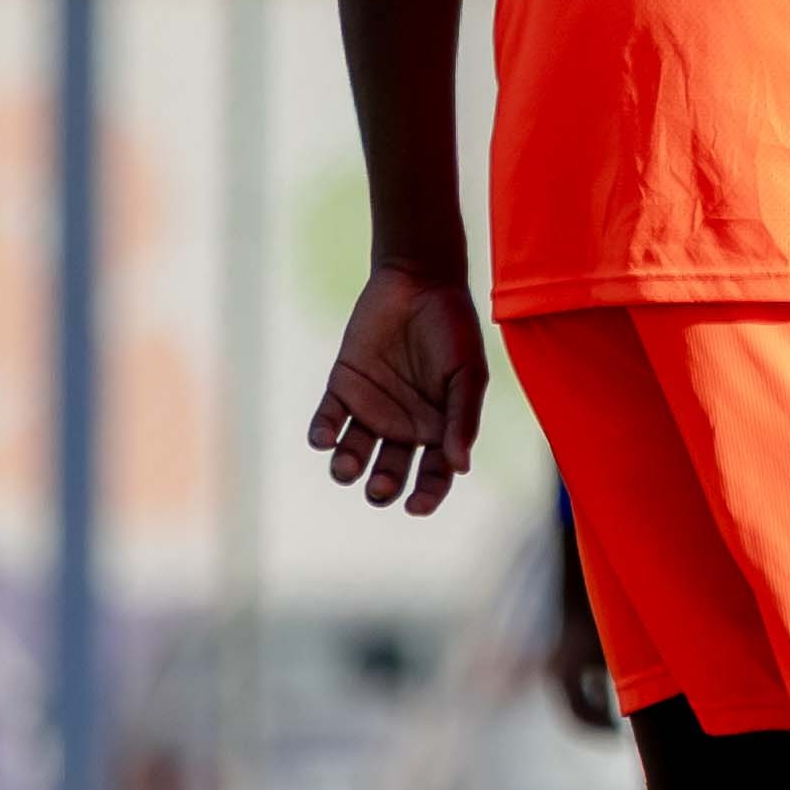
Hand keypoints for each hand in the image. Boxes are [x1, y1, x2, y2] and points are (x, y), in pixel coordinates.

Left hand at [310, 270, 489, 515]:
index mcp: (438, 427)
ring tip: (347, 468)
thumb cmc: (453, 329)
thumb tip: (461, 467)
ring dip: (347, 468)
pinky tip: (324, 439)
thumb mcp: (466, 374)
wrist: (418, 283)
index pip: (432, 475)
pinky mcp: (342, 387)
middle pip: (389, 472)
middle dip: (382, 486)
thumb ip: (462, 418)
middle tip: (379, 487)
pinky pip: (328, 421)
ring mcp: (370, 408)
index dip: (426, 495)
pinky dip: (323, 434)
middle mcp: (402, 425)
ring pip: (354, 453)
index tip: (416, 507)